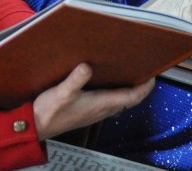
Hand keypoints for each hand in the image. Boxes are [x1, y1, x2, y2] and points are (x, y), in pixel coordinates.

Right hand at [33, 63, 153, 140]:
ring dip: (128, 90)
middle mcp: (101, 109)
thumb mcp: (62, 92)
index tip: (153, 75)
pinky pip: (109, 102)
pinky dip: (116, 93)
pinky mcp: (88, 111)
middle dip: (140, 87)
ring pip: (120, 101)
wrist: (37, 125)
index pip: (131, 97)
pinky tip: (108, 83)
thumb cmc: (50, 112)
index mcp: (100, 104)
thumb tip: (87, 66)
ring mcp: (95, 112)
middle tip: (145, 71)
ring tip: (131, 74)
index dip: (145, 87)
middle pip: (129, 99)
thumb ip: (75, 79)